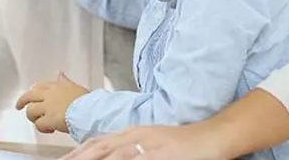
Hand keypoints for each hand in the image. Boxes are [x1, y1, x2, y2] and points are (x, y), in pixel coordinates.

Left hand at [16, 72, 88, 133]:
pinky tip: (49, 129)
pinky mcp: (49, 119)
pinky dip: (42, 128)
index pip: (38, 86)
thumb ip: (64, 81)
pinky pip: (38, 124)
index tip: (29, 95)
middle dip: (21, 101)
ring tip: (40, 121)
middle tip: (19, 107)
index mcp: (56, 86)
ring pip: (30, 111)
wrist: (90, 110)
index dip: (32, 91)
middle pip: (28, 96)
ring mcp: (48, 107)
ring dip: (33, 117)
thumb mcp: (74, 86)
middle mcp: (50, 95)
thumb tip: (60, 73)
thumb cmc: (86, 101)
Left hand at [60, 123, 222, 159]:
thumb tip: (112, 156)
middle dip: (76, 157)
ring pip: (113, 154)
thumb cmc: (183, 145)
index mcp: (132, 133)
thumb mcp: (152, 145)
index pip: (97, 142)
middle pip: (98, 146)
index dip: (76, 152)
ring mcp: (148, 144)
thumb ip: (132, 152)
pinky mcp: (161, 153)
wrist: (212, 136)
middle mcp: (135, 135)